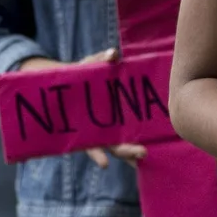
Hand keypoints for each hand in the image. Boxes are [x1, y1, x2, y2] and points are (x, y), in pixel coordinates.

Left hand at [17, 49, 146, 166]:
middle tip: (145, 152)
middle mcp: (108, 127)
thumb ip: (102, 59)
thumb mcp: (92, 66)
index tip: (160, 132)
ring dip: (124, 153)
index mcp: (117, 111)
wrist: (56, 86)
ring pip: (112, 148)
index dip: (147, 128)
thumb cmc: (81, 75)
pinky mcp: (79, 138)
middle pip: (124, 141)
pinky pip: (90, 149)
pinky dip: (98, 156)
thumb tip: (113, 54)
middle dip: (134, 149)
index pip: (135, 123)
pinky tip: (104, 163)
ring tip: (134, 158)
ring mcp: (94, 134)